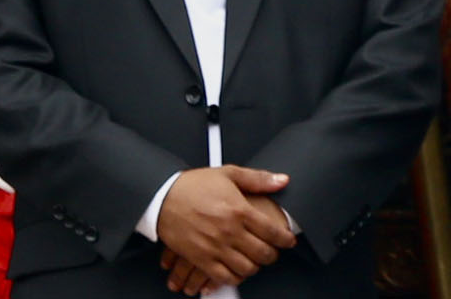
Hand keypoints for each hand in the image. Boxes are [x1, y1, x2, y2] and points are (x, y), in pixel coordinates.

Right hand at [153, 166, 293, 290]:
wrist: (162, 197)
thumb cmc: (193, 185)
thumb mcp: (229, 174)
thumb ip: (258, 179)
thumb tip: (282, 180)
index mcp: (239, 210)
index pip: (272, 231)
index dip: (285, 239)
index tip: (288, 240)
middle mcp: (229, 231)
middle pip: (262, 254)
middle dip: (272, 255)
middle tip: (272, 251)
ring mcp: (215, 247)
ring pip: (246, 268)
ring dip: (255, 267)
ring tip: (255, 260)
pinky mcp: (200, 259)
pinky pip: (223, 277)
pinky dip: (234, 277)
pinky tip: (236, 270)